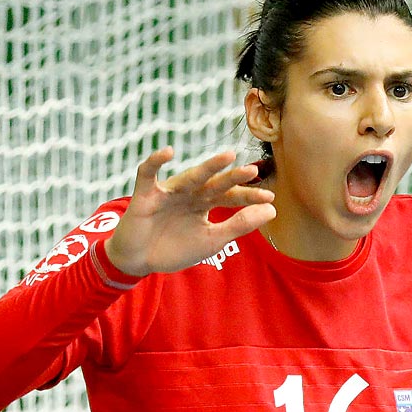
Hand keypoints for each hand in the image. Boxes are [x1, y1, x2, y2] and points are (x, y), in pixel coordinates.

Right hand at [102, 147, 276, 277]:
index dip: (248, 196)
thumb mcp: (212, 240)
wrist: (139, 260)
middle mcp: (190, 194)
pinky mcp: (145, 194)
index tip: (269, 198)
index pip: (230, 196)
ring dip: (207, 167)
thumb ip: (240, 225)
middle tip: (253, 170)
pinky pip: (148, 173)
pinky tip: (167, 152)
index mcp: (205, 203)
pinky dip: (155, 162)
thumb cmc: (175, 248)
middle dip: (233, 178)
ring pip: (189, 177)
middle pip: (214, 184)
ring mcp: (168, 192)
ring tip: (227, 157)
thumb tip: (273, 210)